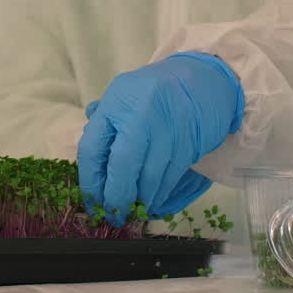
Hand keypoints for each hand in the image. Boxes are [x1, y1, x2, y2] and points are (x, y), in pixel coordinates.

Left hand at [78, 53, 244, 226]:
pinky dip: (159, 194)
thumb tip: (90, 161)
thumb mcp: (122, 95)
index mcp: (116, 102)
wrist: (202, 78)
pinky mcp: (189, 143)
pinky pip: (170, 177)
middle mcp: (140, 115)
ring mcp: (167, 129)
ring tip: (132, 213)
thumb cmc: (154, 90)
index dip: (90, 181)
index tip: (91, 200)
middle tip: (113, 215)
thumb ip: (104, 124)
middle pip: (122, 166)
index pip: (92, 148)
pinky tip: (152, 202)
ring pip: (149, 177)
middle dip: (116, 197)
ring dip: (140, 201)